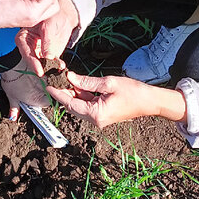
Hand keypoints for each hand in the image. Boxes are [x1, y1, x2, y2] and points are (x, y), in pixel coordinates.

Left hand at [0, 62, 50, 120]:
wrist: (13, 66)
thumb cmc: (12, 82)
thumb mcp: (12, 98)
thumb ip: (14, 109)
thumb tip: (13, 117)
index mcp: (36, 99)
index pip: (47, 104)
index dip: (43, 102)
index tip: (38, 101)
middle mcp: (42, 91)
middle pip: (50, 94)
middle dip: (45, 94)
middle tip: (36, 91)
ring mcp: (43, 80)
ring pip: (49, 85)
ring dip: (45, 85)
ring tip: (34, 83)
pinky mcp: (42, 72)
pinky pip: (46, 77)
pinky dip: (43, 78)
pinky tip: (35, 76)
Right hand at [16, 0, 78, 74]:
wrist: (64, 17)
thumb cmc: (53, 16)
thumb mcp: (49, 26)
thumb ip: (47, 41)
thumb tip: (48, 57)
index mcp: (24, 37)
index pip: (25, 51)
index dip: (32, 62)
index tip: (39, 71)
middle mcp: (29, 47)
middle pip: (32, 61)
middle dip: (41, 68)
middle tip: (47, 73)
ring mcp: (39, 53)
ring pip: (42, 65)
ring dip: (50, 69)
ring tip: (57, 69)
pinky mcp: (49, 56)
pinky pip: (52, 63)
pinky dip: (57, 66)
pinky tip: (61, 66)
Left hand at [47, 70, 187, 128]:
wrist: (150, 102)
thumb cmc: (133, 92)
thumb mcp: (108, 83)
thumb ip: (87, 82)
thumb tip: (70, 78)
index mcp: (95, 114)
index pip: (70, 103)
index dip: (58, 94)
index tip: (48, 86)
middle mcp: (95, 120)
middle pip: (73, 107)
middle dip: (64, 94)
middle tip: (57, 80)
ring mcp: (100, 119)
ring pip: (80, 106)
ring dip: (73, 94)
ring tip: (68, 80)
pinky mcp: (104, 115)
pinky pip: (88, 106)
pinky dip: (83, 96)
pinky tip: (79, 85)